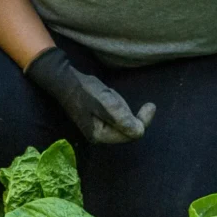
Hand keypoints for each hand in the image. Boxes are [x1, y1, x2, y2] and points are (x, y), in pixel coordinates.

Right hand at [27, 47, 155, 144]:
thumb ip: (123, 119)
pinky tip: (107, 95)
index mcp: (100, 136)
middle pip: (127, 129)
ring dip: (122, 106)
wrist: (65, 80)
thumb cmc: (85, 90)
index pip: (131, 134)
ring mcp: (98, 128)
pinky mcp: (98, 119)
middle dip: (129, 112)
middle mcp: (99, 136)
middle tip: (117, 95)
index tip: (151, 105)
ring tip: (108, 93)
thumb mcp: (106, 103)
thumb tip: (140, 132)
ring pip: (123, 121)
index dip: (143, 121)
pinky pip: (117, 115)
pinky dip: (117, 104)